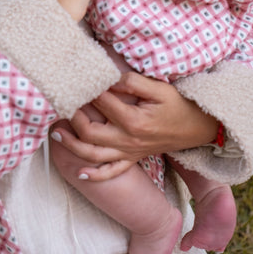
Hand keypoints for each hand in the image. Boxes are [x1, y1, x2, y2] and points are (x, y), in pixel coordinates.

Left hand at [51, 70, 217, 179]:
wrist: (197, 127)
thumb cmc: (177, 104)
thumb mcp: (159, 88)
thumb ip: (132, 82)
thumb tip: (109, 78)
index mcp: (134, 121)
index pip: (102, 103)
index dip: (89, 89)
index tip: (78, 78)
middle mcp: (128, 140)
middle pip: (91, 133)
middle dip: (73, 118)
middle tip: (61, 103)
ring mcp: (129, 153)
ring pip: (94, 155)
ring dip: (73, 146)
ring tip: (56, 134)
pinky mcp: (132, 159)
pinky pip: (112, 172)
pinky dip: (95, 175)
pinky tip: (79, 172)